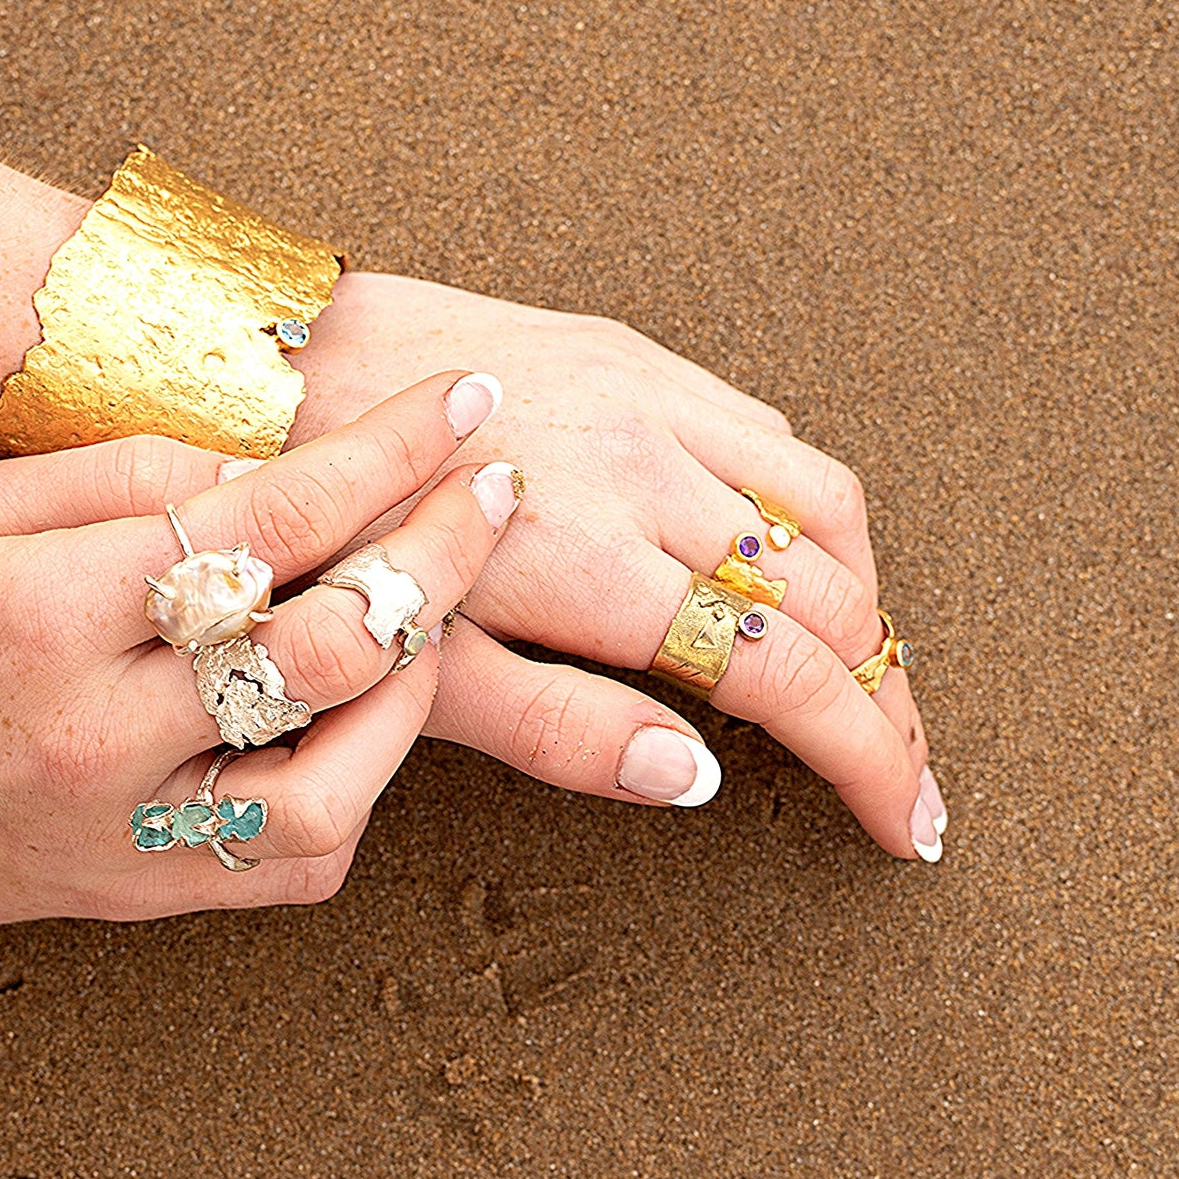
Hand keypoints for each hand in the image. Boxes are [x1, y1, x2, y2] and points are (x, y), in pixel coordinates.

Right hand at [0, 373, 550, 923]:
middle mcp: (97, 733)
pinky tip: (363, 722)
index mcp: (49, 612)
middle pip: (325, 648)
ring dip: (411, 691)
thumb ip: (114, 476)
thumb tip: (264, 466)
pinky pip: (292, 865)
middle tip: (492, 493)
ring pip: (336, 784)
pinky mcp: (140, 894)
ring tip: (433, 615)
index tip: (461, 405)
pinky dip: (357, 789)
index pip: (265, 522)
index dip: (384, 455)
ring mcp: (124, 831)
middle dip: (437, 557)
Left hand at [293, 274, 941, 860]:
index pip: (781, 675)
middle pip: (829, 595)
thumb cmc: (329, 538)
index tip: (903, 821)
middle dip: (885, 696)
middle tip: (903, 769)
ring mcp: (648, 403)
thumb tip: (686, 777)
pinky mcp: (634, 356)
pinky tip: (791, 551)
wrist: (276, 370)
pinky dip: (807, 504)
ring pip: (823, 503)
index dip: (864, 758)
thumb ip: (555, 726)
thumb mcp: (419, 663)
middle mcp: (647, 473)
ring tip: (866, 670)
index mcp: (597, 565)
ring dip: (864, 595)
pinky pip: (765, 431)